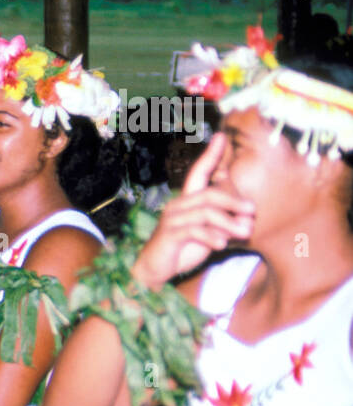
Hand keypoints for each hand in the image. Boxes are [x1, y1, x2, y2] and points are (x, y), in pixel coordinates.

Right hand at [132, 132, 253, 287]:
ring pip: (205, 212)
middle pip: (209, 194)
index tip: (221, 136)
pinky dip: (211, 237)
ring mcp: (172, 220)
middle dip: (234, 201)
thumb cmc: (183, 249)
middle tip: (252, 210)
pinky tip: (221, 245)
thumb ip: (224, 223)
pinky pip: (194, 230)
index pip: (198, 172)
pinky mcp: (170, 235)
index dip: (210, 155)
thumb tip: (248, 218)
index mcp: (187, 201)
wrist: (154, 269)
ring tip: (244, 233)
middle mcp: (178, 205)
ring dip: (229, 222)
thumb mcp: (208, 233)